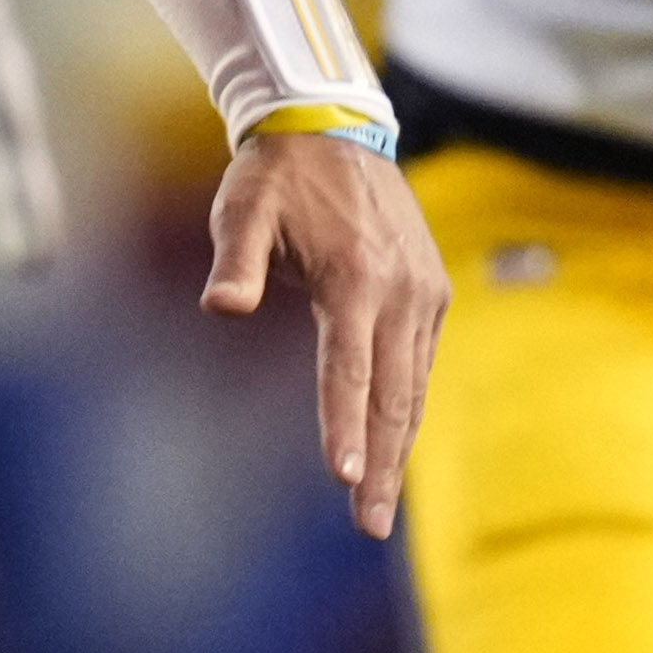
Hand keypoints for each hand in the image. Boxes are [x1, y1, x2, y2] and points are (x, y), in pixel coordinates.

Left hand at [200, 125, 442, 540]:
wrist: (335, 127)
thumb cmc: (276, 176)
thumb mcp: (242, 209)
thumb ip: (236, 261)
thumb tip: (220, 306)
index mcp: (355, 279)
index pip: (349, 371)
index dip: (344, 427)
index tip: (343, 479)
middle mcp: (401, 291)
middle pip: (392, 396)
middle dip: (379, 465)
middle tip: (368, 524)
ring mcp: (425, 293)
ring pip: (413, 387)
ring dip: (397, 448)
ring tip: (376, 505)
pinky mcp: (433, 291)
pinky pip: (420, 364)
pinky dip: (407, 408)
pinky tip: (392, 445)